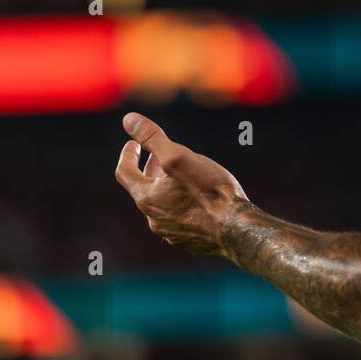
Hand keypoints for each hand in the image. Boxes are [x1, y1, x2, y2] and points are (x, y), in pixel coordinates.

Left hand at [115, 112, 250, 256]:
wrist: (235, 228)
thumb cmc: (209, 190)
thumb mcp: (178, 156)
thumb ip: (152, 138)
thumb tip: (128, 119)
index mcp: (147, 198)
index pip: (125, 173)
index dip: (127, 154)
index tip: (132, 143)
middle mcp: (154, 219)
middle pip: (143, 189)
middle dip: (148, 169)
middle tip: (157, 155)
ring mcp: (171, 232)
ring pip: (161, 205)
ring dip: (164, 187)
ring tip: (179, 174)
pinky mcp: (188, 240)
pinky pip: (177, 218)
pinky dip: (179, 203)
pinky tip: (194, 198)